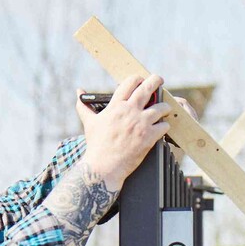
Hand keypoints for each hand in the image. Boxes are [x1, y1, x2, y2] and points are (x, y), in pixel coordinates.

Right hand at [76, 74, 170, 190]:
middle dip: (156, 81)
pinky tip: (164, 127)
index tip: (142, 79)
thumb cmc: (96, 146)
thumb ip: (84, 105)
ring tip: (166, 108)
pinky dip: (165, 125)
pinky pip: (164, 126)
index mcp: (116, 106)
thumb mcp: (89, 122)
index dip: (138, 78)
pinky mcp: (149, 137)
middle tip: (159, 80)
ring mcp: (141, 124)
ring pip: (160, 107)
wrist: (104, 167)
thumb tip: (78, 91)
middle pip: (147, 89)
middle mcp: (129, 111)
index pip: (129, 83)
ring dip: (164, 106)